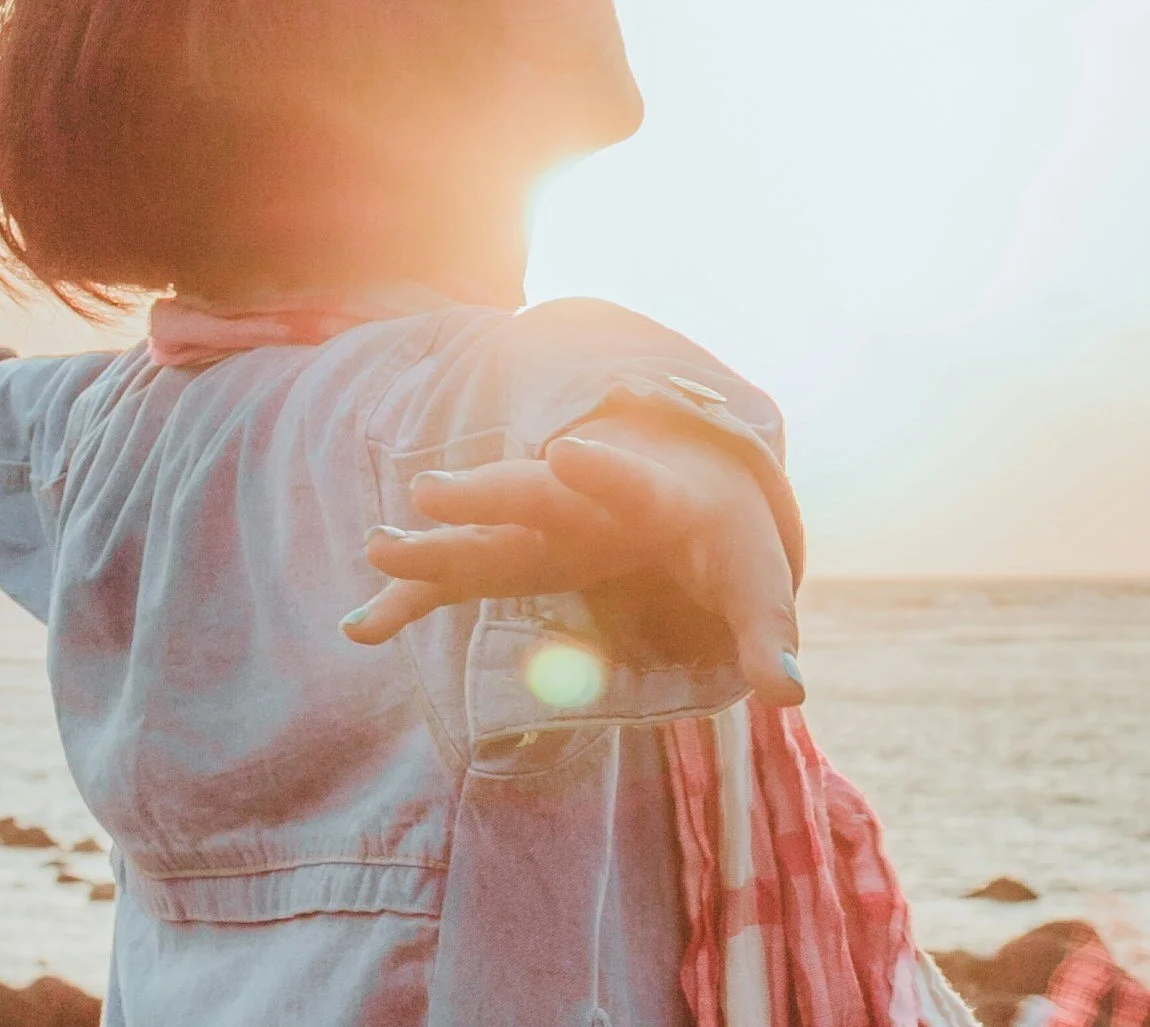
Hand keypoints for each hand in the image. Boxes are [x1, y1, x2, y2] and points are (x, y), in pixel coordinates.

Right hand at [344, 420, 804, 706]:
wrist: (687, 481)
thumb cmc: (725, 534)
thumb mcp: (756, 579)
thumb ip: (768, 635)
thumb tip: (788, 695)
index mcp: (650, 497)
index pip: (627, 482)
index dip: (601, 471)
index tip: (566, 454)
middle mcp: (583, 502)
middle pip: (529, 495)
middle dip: (483, 494)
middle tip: (428, 491)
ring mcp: (543, 527)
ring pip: (482, 533)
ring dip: (432, 544)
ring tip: (376, 550)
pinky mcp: (519, 557)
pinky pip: (458, 578)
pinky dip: (414, 598)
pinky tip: (361, 627)